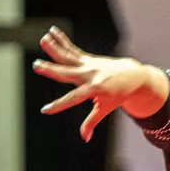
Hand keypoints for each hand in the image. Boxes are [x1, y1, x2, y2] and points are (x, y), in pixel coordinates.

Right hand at [33, 27, 149, 141]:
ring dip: (55, 48)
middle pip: (67, 73)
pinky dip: (62, 41)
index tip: (45, 109)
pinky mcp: (88, 58)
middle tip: (36, 65)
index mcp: (94, 90)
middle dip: (51, 70)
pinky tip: (52, 32)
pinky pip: (72, 50)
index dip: (58, 106)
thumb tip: (84, 138)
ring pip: (68, 56)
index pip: (73, 99)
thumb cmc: (118, 96)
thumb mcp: (105, 109)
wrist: (132, 77)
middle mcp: (90, 76)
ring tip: (43, 39)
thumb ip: (92, 122)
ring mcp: (89, 65)